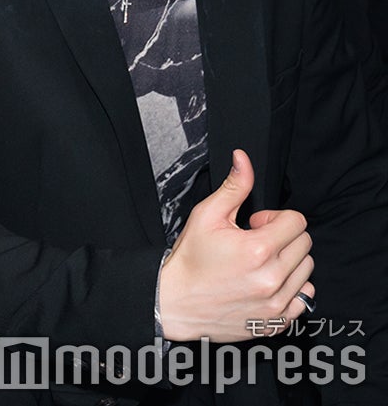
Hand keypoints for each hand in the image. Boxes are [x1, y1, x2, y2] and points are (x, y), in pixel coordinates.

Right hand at [158, 149, 314, 341]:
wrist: (174, 302)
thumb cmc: (189, 259)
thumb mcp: (206, 216)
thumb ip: (234, 187)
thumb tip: (243, 159)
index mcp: (257, 249)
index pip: (297, 221)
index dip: (275, 218)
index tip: (256, 224)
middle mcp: (272, 277)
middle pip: (305, 244)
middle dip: (283, 237)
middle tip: (255, 242)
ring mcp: (277, 302)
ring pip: (307, 270)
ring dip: (288, 262)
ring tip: (260, 263)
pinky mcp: (277, 321)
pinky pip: (305, 298)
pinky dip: (291, 288)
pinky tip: (266, 283)